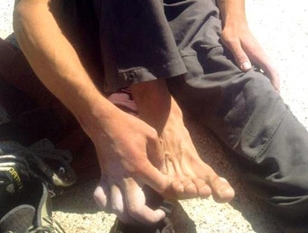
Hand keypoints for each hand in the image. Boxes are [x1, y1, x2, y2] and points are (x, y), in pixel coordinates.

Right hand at [91, 108, 170, 224]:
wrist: (105, 123)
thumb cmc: (129, 126)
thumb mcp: (151, 134)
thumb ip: (159, 154)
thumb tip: (161, 169)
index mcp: (140, 166)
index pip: (159, 186)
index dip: (169, 188)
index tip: (172, 186)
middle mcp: (126, 178)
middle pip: (135, 210)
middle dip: (149, 218)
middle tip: (158, 214)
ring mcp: (112, 180)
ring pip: (117, 210)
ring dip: (130, 216)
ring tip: (141, 211)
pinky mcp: (103, 178)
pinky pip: (101, 199)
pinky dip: (108, 206)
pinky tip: (119, 203)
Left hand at [221, 22, 279, 91]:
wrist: (234, 21)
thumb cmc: (232, 32)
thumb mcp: (232, 43)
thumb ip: (239, 55)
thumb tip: (247, 69)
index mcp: (258, 54)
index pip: (271, 70)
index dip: (275, 83)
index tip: (275, 95)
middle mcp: (261, 56)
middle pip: (272, 73)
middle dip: (274, 86)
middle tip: (270, 100)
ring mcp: (259, 56)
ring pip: (268, 71)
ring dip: (269, 82)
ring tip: (264, 95)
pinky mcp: (255, 56)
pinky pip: (262, 68)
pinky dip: (263, 77)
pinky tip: (257, 84)